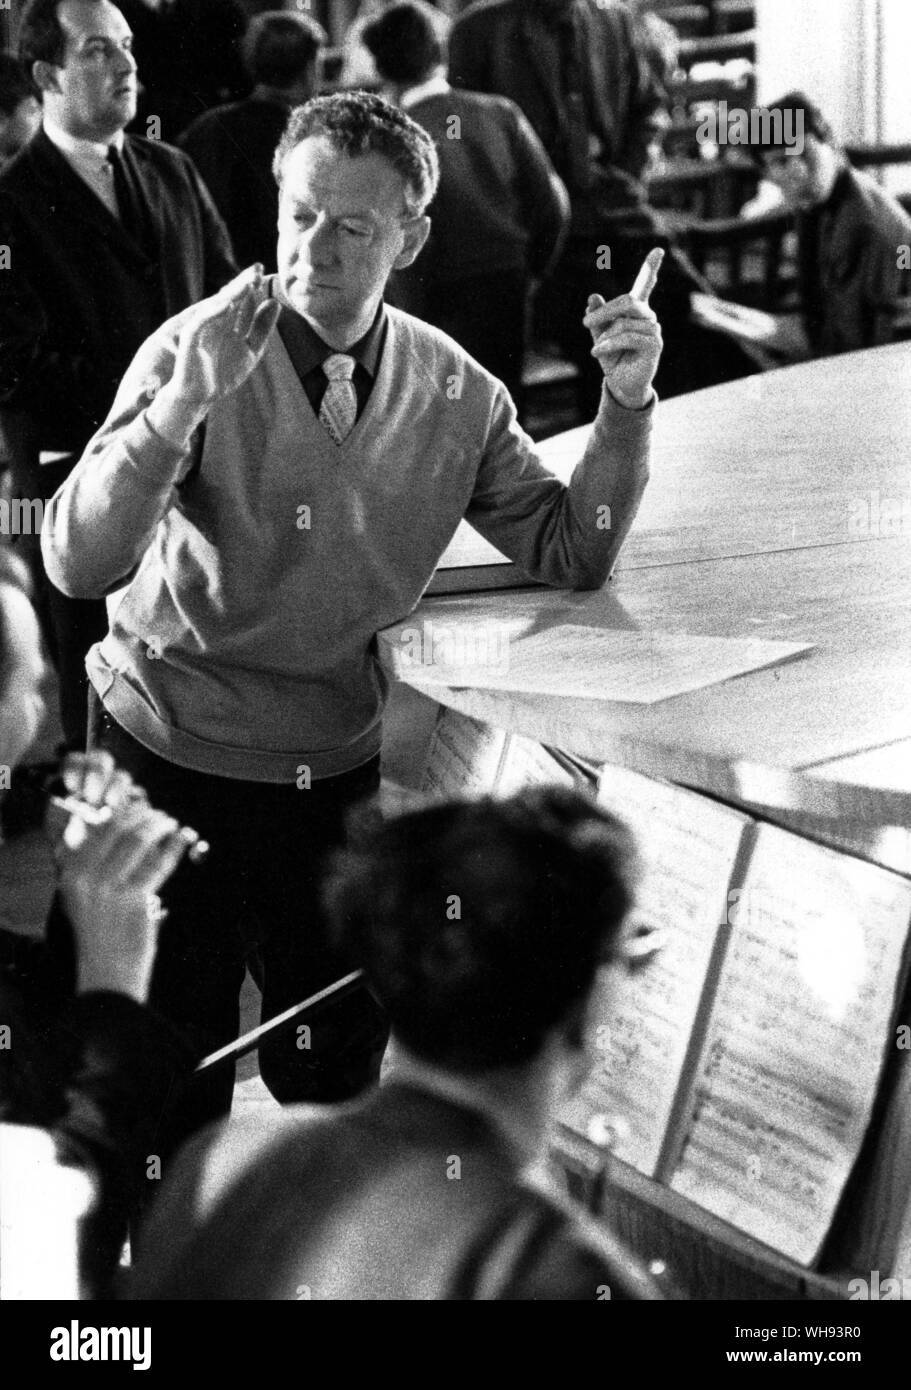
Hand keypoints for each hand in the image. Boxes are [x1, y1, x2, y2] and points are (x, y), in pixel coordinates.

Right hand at [53, 751, 191, 1001]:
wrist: (107, 975)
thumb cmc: (102, 938)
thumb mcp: (85, 900)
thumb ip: (95, 869)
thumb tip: (124, 834)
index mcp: (71, 875)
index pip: (99, 831)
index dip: (123, 815)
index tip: (139, 809)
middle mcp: (86, 878)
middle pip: (119, 831)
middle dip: (142, 816)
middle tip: (159, 814)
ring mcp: (109, 888)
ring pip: (138, 842)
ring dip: (159, 826)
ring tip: (171, 823)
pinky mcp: (134, 900)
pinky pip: (158, 863)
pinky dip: (173, 846)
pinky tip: (182, 838)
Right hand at [149, 264, 281, 442]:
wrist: (200, 395)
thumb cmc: (222, 374)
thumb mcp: (251, 350)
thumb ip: (261, 328)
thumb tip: (274, 302)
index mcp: (229, 322)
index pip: (241, 299)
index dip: (252, 286)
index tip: (267, 274)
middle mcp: (216, 321)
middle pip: (231, 297)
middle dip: (244, 283)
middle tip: (258, 268)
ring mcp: (203, 327)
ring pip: (218, 306)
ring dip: (232, 294)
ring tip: (248, 282)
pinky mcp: (191, 337)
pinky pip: (203, 321)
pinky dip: (215, 312)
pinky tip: (229, 304)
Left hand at [584, 249, 663, 409]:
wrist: (622, 384)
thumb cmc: (613, 358)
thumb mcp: (599, 335)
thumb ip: (597, 316)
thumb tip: (592, 297)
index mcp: (636, 311)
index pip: (645, 285)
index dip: (651, 267)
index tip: (659, 249)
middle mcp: (648, 316)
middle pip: (628, 301)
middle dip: (604, 311)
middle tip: (585, 322)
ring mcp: (654, 329)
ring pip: (624, 322)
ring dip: (605, 336)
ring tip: (597, 349)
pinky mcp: (655, 344)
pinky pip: (627, 336)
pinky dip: (608, 344)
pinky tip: (596, 352)